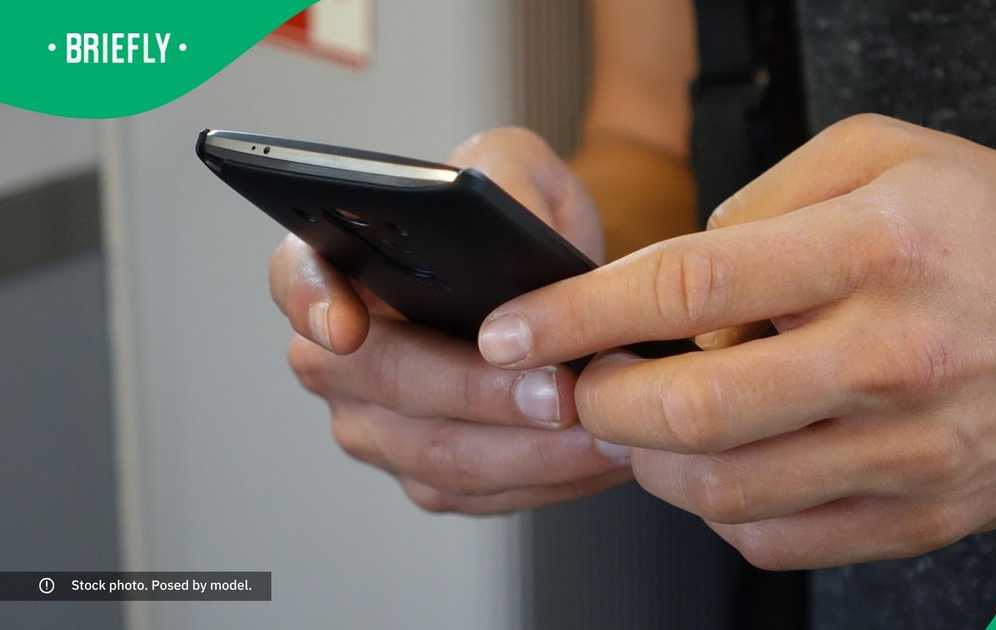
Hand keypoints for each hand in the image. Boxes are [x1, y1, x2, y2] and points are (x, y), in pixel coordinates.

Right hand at [274, 127, 629, 514]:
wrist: (553, 286)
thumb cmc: (517, 221)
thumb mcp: (517, 167)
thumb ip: (506, 176)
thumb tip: (510, 220)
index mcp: (336, 266)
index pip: (297, 281)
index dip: (314, 305)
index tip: (346, 327)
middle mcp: (340, 356)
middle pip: (386, 383)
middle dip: (478, 393)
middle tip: (559, 390)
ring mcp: (377, 426)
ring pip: (438, 456)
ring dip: (529, 450)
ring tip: (603, 429)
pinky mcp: (427, 475)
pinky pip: (480, 494)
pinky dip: (547, 480)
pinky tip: (598, 457)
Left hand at [476, 114, 995, 565]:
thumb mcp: (887, 157)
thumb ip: (767, 202)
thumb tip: (681, 274)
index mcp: (874, 250)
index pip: (687, 286)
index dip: (578, 313)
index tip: (517, 328)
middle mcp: (890, 356)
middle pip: (693, 409)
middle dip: (599, 403)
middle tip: (576, 384)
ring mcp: (908, 449)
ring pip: (723, 491)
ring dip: (647, 462)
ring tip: (640, 421)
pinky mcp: (920, 513)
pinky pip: (778, 538)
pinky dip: (715, 509)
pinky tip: (716, 464)